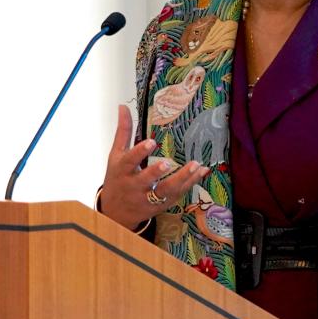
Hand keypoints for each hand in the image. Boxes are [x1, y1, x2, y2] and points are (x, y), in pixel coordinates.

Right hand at [98, 104, 209, 230]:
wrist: (116, 212)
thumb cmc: (117, 178)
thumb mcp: (116, 155)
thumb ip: (123, 132)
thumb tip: (123, 106)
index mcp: (123, 171)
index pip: (130, 161)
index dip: (139, 152)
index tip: (151, 142)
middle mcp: (134, 186)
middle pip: (146, 180)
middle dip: (156, 172)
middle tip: (167, 163)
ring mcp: (148, 198)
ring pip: (165, 191)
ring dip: (181, 179)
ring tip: (195, 166)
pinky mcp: (161, 205)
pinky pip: (177, 195)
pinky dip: (190, 184)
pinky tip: (202, 172)